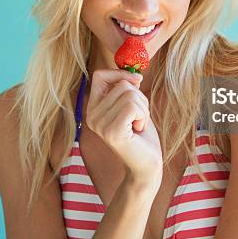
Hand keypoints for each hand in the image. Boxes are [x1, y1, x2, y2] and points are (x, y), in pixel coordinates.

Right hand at [85, 69, 162, 183]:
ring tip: (138, 125)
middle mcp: (91, 115)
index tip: (137, 81)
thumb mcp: (132, 106)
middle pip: (122, 84)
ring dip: (143, 109)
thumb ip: (128, 89)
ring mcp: (99, 124)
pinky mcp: (112, 132)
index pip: (99, 75)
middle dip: (139, 98)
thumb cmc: (140, 135)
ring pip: (130, 94)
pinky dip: (143, 116)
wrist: (146, 165)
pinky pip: (133, 106)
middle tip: (138, 118)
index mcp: (93, 107)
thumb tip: (135, 75)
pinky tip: (138, 130)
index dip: (119, 73)